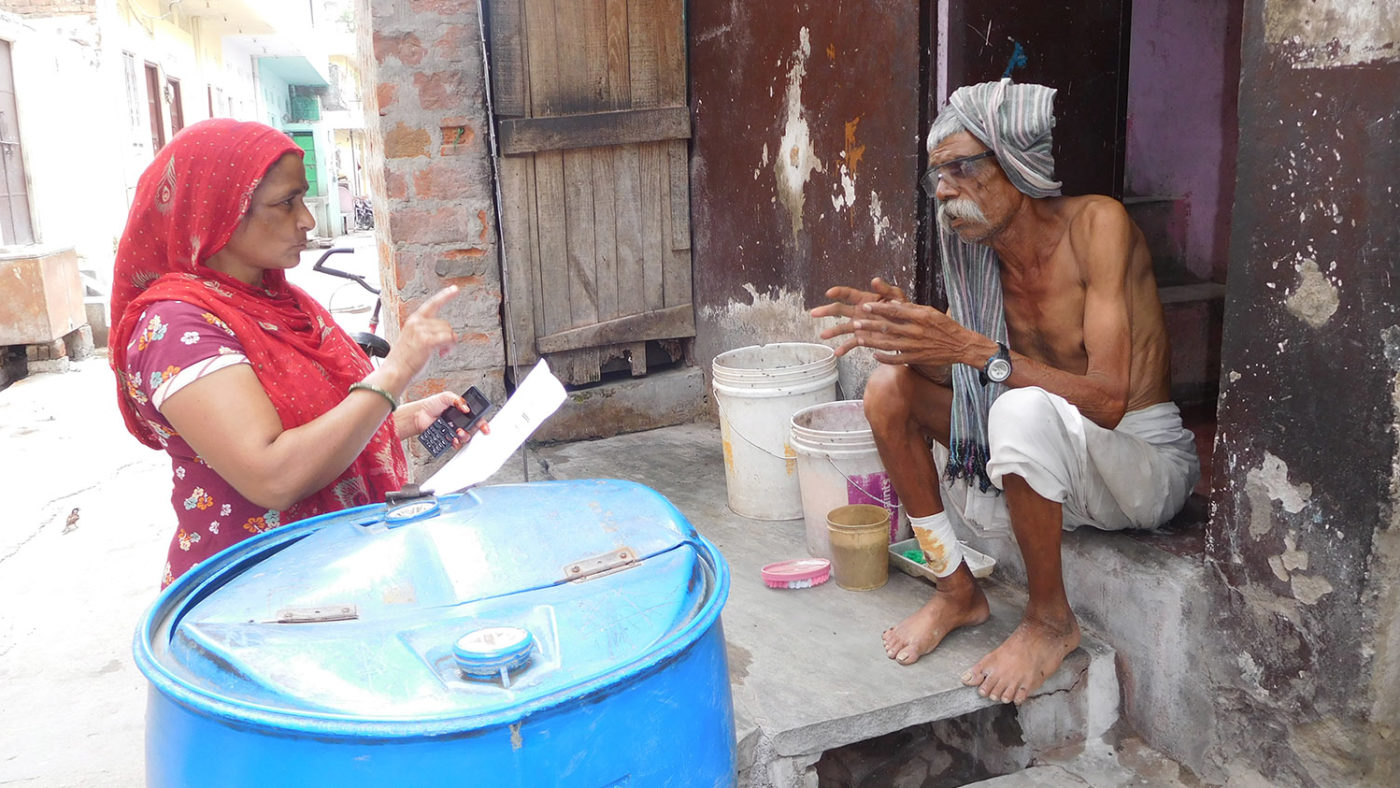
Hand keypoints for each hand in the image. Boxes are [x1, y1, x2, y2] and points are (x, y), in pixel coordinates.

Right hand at [381, 287, 459, 381]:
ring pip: (448, 332)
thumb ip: (426, 333)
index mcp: (413, 321)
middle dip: (447, 337)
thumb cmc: (403, 361)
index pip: (432, 304)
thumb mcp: (412, 340)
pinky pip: (448, 339)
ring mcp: (421, 330)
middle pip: (445, 324)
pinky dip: (449, 347)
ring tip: (440, 353)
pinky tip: (442, 354)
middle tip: (442, 350)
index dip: (445, 296)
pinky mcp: (426, 340)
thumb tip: (447, 336)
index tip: (455, 289)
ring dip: (449, 344)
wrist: (394, 372)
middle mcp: (417, 322)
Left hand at [398, 390, 490, 446]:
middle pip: (473, 429)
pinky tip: (453, 439)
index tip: (485, 428)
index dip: (483, 423)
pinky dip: (455, 443)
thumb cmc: (432, 404)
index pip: (477, 418)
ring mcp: (454, 431)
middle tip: (466, 428)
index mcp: (463, 412)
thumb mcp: (446, 397)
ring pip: (465, 437)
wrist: (419, 414)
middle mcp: (460, 422)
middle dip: (474, 431)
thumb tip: (466, 408)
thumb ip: (457, 400)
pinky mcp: (448, 438)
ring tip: (457, 432)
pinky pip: (455, 444)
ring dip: (464, 436)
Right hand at [809, 277, 909, 356]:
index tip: (829, 293)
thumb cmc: (902, 308)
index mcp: (864, 299)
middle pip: (839, 310)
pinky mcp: (863, 337)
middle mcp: (858, 312)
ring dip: (832, 331)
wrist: (908, 327)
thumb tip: (875, 280)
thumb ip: (886, 289)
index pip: (848, 294)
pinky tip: (837, 353)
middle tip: (813, 313)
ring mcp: (859, 325)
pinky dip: (845, 347)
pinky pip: (852, 343)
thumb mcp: (896, 297)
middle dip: (826, 311)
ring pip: (842, 327)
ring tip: (823, 336)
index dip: (838, 292)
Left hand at [841, 300, 982, 367]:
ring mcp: (915, 346)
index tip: (864, 306)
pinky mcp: (916, 358)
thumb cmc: (945, 326)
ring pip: (889, 344)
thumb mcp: (930, 312)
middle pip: (888, 328)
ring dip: (872, 342)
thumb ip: (911, 309)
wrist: (961, 345)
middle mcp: (916, 331)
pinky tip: (874, 355)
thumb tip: (892, 304)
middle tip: (855, 323)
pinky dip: (884, 358)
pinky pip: (896, 359)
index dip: (877, 309)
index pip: (894, 311)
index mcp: (920, 316)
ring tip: (859, 339)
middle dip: (869, 325)